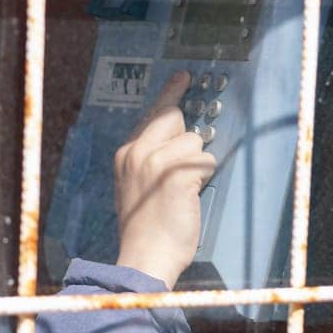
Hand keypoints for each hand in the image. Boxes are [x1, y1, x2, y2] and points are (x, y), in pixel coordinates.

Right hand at [114, 71, 217, 288]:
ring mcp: (156, 160)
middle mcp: (137, 151)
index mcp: (126, 154)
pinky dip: (205, 178)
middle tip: (183, 169)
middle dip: (187, 140)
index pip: (154, 114)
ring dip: (198, 166)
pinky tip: (188, 198)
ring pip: (195, 141)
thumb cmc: (145, 228)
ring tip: (182, 194)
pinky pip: (206, 160)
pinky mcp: (177, 172)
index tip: (184, 76)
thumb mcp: (135, 186)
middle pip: (175, 118)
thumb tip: (181, 138)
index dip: (171, 94)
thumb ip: (149, 158)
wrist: (145, 256)